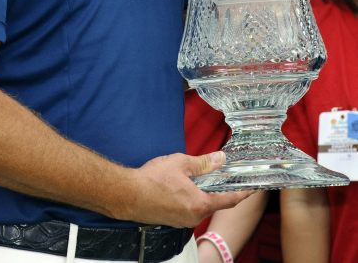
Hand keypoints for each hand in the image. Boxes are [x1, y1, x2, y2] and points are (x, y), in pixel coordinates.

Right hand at [125, 151, 252, 227]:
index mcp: (201, 204)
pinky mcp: (172, 220)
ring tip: (198, 177)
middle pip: (214, 203)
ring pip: (200, 205)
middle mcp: (194, 217)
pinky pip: (188, 208)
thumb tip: (221, 158)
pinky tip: (182, 185)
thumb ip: (204, 163)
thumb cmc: (153, 180)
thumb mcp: (181, 164)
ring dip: (202, 193)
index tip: (252, 189)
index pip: (229, 200)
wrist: (128, 195)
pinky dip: (190, 197)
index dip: (242, 193)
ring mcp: (183, 221)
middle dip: (218, 189)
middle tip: (222, 175)